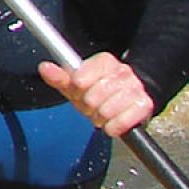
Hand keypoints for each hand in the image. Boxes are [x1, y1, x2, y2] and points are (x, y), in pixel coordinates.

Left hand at [40, 52, 156, 138]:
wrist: (129, 100)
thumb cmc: (99, 91)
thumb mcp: (77, 84)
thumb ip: (60, 77)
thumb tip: (44, 67)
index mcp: (104, 62)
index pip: (80, 80)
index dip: (77, 91)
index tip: (81, 91)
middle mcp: (123, 71)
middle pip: (91, 98)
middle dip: (88, 107)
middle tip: (93, 105)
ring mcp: (135, 88)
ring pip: (105, 111)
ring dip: (100, 118)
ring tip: (103, 112)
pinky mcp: (144, 105)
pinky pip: (120, 123)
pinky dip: (113, 127)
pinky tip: (113, 120)